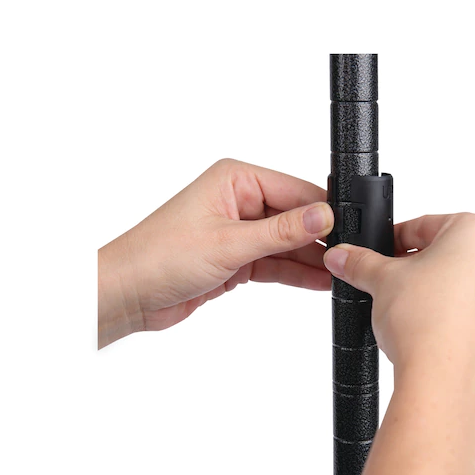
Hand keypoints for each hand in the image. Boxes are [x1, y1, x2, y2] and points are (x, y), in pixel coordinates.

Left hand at [98, 159, 333, 347]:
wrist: (127, 294)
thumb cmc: (159, 256)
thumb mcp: (229, 243)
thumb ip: (280, 232)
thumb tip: (322, 217)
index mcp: (235, 180)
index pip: (294, 190)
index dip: (321, 212)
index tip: (347, 232)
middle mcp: (238, 201)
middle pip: (294, 218)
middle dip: (319, 240)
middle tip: (346, 259)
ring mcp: (239, 232)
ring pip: (286, 244)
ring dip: (309, 261)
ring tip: (339, 276)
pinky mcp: (236, 259)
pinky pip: (274, 263)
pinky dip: (293, 274)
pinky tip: (317, 282)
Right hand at [323, 213, 474, 398]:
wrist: (442, 381)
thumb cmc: (425, 323)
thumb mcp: (381, 280)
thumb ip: (360, 262)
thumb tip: (343, 257)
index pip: (424, 225)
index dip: (394, 240)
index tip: (378, 254)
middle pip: (448, 252)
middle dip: (416, 265)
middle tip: (388, 281)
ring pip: (464, 282)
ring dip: (435, 289)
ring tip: (406, 309)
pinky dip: (452, 315)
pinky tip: (427, 329)